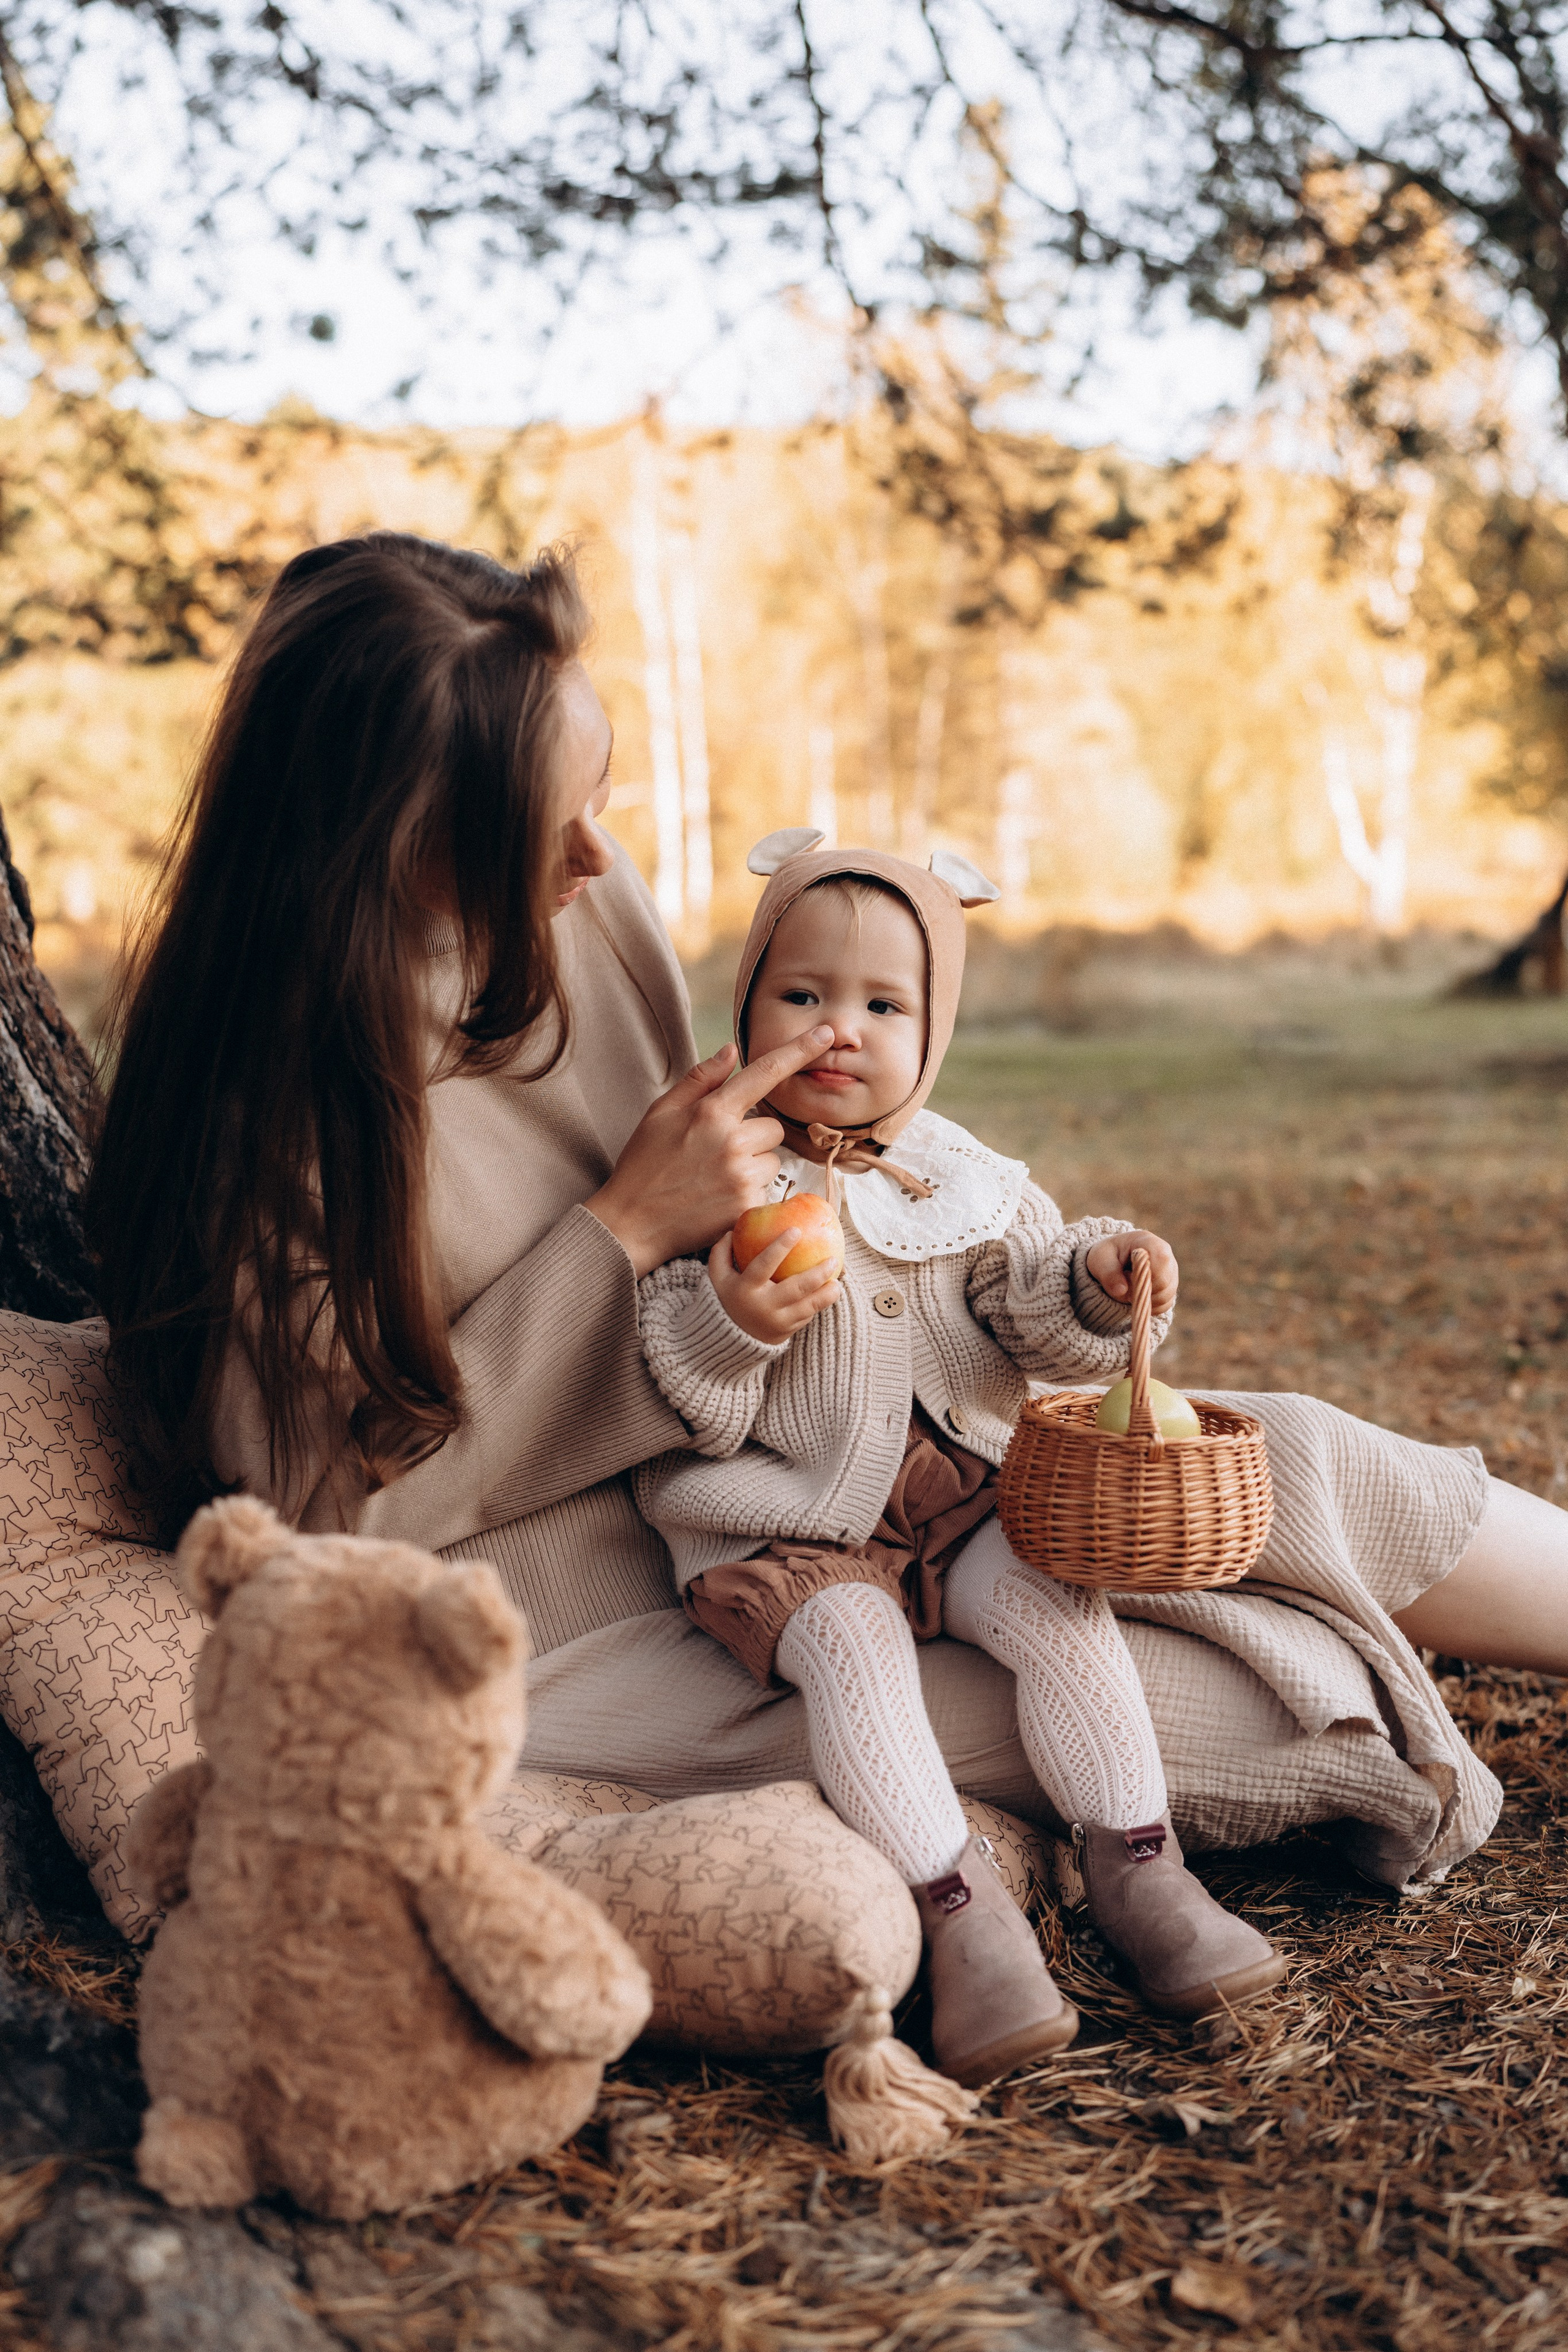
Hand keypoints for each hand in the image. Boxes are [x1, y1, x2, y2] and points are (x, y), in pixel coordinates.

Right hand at [584, 1026, 834, 1277]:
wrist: (630, 1223)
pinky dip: (749, 1193)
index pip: (765, 1073)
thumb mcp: (661, 1113)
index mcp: (711, 1112)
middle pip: (773, 1127)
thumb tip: (731, 1050)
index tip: (826, 1034)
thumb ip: (700, 1080)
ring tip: (716, 1177)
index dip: (799, 1051)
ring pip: (773, 1160)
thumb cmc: (644, 1164)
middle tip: (718, 1152)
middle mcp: (732, 1142)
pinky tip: (718, 1198)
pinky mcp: (747, 1207)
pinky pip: (767, 1190)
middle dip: (754, 1136)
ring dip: (754, 1165)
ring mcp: (741, 1177)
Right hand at [707, 1228, 840, 1344]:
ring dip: (827, 1293)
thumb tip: (733, 1230)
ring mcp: (777, 1322)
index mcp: (745, 1289)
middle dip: (817, 1273)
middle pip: (796, 1288)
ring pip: (808, 1306)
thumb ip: (721, 1252)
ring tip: (838, 1281)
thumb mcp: (717, 1277)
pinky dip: (818, 1304)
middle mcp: (763, 1306)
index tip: (796, 1230)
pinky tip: (829, 1293)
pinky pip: (807, 1316)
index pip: (764, 1265)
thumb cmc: (727, 1298)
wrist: (730, 1339)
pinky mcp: (786, 1332)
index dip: (780, 1247)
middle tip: (832, 1259)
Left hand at [1085, 1230, 1178, 1313]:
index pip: (1162, 1259)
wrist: (1113, 1261)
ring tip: (1130, 1289)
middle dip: (1142, 1291)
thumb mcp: (1100, 1260)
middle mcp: (1166, 1256)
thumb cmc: (1107, 1256)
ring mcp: (1170, 1273)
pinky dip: (1149, 1306)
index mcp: (1149, 1242)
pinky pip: (1165, 1304)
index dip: (1148, 1275)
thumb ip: (1109, 1274)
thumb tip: (1121, 1290)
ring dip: (1144, 1300)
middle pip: (1165, 1282)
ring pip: (1166, 1296)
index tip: (1130, 1278)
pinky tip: (1137, 1297)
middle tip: (1125, 1285)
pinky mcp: (1169, 1288)